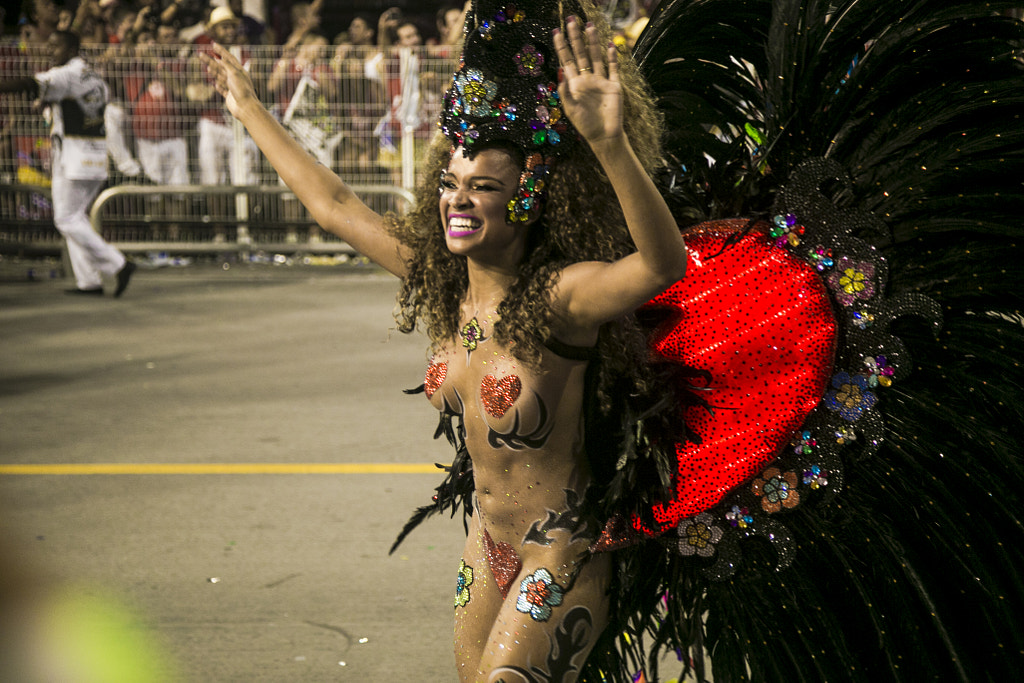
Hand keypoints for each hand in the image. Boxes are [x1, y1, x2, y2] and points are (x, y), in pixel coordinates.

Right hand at [199, 43, 257, 117]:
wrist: (245, 107)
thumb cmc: (242, 89)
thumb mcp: (234, 73)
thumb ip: (226, 65)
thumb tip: (218, 59)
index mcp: (240, 71)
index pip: (229, 58)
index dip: (221, 50)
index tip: (213, 44)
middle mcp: (236, 78)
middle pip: (221, 67)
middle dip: (211, 60)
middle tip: (200, 54)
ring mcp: (232, 87)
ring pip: (220, 77)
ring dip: (213, 71)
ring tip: (206, 67)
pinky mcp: (229, 96)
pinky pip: (223, 89)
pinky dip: (218, 86)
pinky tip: (215, 84)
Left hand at [553, 16, 622, 146]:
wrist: (605, 136)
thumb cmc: (585, 125)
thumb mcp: (571, 109)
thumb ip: (565, 91)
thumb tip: (560, 72)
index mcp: (574, 84)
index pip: (566, 60)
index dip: (562, 46)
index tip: (556, 31)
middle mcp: (587, 79)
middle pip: (580, 54)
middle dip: (576, 37)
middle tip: (572, 20)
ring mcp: (601, 81)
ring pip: (596, 57)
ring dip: (593, 42)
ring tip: (589, 25)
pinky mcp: (614, 86)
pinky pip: (613, 68)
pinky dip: (612, 57)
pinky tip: (610, 45)